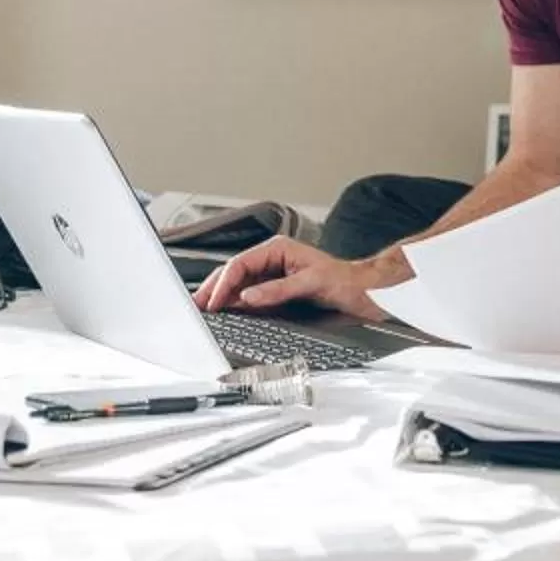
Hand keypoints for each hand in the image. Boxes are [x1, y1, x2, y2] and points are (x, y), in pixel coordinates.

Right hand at [192, 236, 383, 320]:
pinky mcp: (276, 288)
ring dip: (222, 296)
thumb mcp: (311, 283)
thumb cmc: (343, 281)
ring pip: (238, 283)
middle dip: (214, 287)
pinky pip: (249, 294)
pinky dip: (235, 303)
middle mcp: (272, 258)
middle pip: (234, 271)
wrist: (362, 290)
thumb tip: (249, 296)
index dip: (224, 283)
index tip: (214, 300)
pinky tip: (225, 312)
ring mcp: (273, 273)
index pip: (241, 263)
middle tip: (197, 305)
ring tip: (205, 309)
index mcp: (278, 249)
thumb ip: (278, 289)